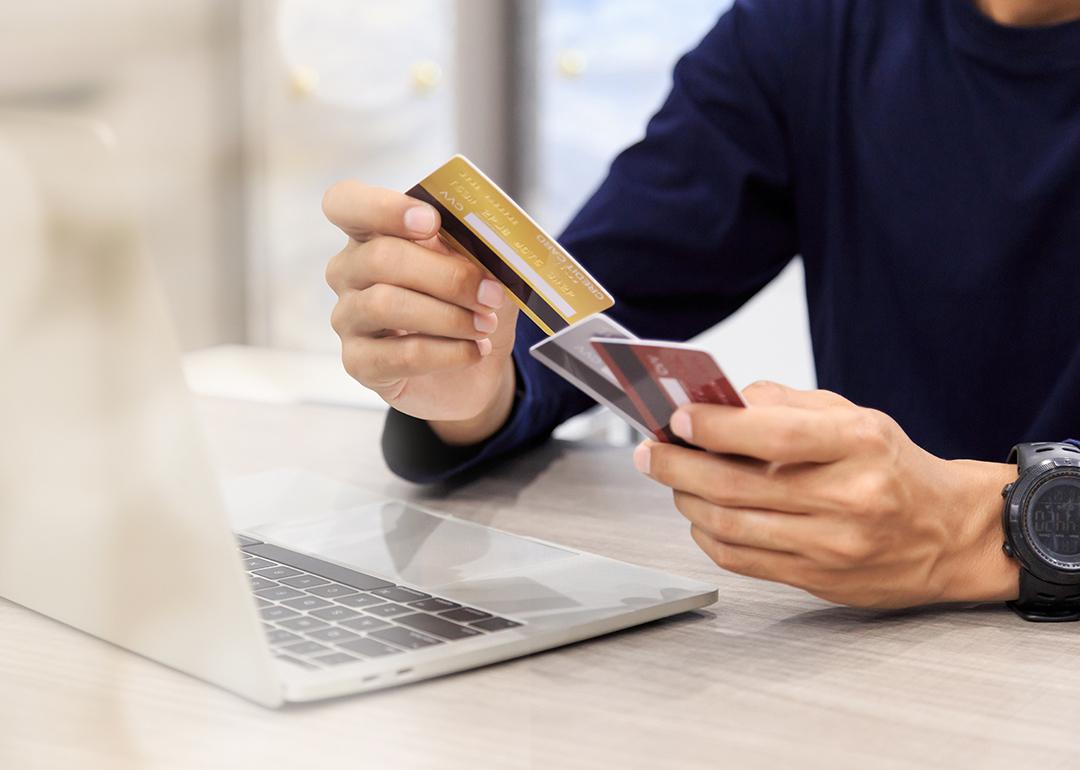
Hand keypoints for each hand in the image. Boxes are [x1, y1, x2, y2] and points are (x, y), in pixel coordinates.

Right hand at [323, 180, 518, 443]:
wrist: (472, 370)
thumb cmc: (468, 306)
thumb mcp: (481, 269)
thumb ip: (473, 247)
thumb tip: (485, 242)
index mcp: (372, 233)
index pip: (346, 203)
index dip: (383, 208)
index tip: (432, 222)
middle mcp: (349, 271)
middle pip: (381, 258)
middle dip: (446, 276)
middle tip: (491, 294)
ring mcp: (348, 318)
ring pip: (386, 305)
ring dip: (449, 316)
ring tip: (485, 325)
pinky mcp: (359, 362)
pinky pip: (400, 354)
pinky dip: (447, 352)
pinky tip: (474, 350)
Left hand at [633, 381, 1018, 608]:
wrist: (950, 534)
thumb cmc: (892, 467)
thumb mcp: (855, 416)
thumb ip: (786, 404)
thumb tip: (720, 402)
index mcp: (857, 445)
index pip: (770, 436)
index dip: (712, 427)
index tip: (676, 418)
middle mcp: (846, 498)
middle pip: (734, 485)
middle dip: (676, 464)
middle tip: (648, 451)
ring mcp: (831, 546)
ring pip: (728, 525)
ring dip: (684, 499)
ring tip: (670, 478)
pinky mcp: (818, 580)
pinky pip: (740, 560)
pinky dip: (705, 535)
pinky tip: (697, 514)